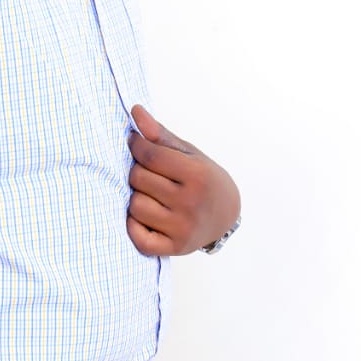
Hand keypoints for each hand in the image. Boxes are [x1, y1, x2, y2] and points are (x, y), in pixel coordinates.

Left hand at [127, 104, 240, 256]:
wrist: (226, 216)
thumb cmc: (203, 180)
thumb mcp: (189, 154)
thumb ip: (160, 135)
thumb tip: (135, 111)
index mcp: (197, 175)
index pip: (150, 155)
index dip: (136, 145)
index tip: (135, 143)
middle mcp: (190, 202)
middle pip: (139, 179)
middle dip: (137, 171)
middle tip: (148, 172)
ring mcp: (182, 228)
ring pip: (135, 206)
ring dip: (136, 197)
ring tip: (150, 194)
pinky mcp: (174, 248)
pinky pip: (138, 237)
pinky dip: (134, 225)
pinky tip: (144, 216)